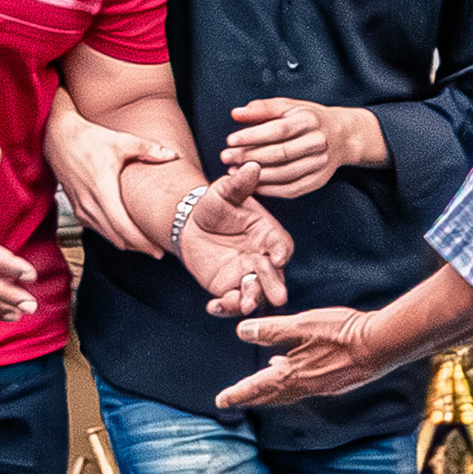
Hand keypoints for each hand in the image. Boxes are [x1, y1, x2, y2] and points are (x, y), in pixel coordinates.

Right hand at [42, 102, 179, 254]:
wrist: (56, 136)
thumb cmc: (88, 138)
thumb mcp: (120, 141)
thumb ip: (148, 149)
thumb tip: (172, 155)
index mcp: (102, 190)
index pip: (123, 228)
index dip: (142, 243)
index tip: (157, 251)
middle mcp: (89, 202)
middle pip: (116, 237)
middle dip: (137, 247)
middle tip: (156, 250)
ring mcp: (80, 206)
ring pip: (104, 235)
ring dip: (123, 242)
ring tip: (142, 243)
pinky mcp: (75, 206)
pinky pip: (94, 228)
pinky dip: (109, 234)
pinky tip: (120, 232)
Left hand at [177, 161, 296, 318]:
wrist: (191, 223)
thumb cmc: (214, 206)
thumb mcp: (223, 192)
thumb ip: (238, 184)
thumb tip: (252, 165)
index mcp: (268, 234)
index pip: (281, 245)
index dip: (280, 251)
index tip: (277, 257)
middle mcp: (262, 258)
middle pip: (273, 275)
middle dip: (273, 284)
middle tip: (276, 295)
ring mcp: (246, 275)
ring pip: (255, 292)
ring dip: (252, 299)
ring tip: (245, 303)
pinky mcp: (228, 287)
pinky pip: (231, 302)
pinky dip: (225, 307)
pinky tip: (213, 306)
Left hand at [217, 307, 378, 409]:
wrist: (383, 344)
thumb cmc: (343, 331)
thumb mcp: (302, 325)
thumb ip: (272, 330)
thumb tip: (242, 331)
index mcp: (293, 373)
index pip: (257, 386)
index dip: (238, 393)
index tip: (221, 400)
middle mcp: (306, 386)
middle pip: (271, 396)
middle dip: (250, 397)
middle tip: (233, 400)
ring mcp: (322, 387)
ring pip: (288, 393)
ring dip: (269, 393)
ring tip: (257, 389)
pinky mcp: (335, 383)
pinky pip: (303, 388)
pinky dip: (289, 385)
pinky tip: (290, 372)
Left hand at [222, 99, 383, 200]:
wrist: (342, 135)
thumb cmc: (306, 118)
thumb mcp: (287, 106)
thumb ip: (261, 108)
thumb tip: (236, 114)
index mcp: (308, 120)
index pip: (278, 130)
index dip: (252, 136)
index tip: (230, 140)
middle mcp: (317, 142)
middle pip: (280, 153)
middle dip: (249, 157)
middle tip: (226, 158)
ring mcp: (320, 164)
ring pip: (285, 174)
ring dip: (256, 176)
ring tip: (233, 171)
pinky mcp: (318, 180)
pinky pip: (292, 189)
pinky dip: (270, 190)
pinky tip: (252, 185)